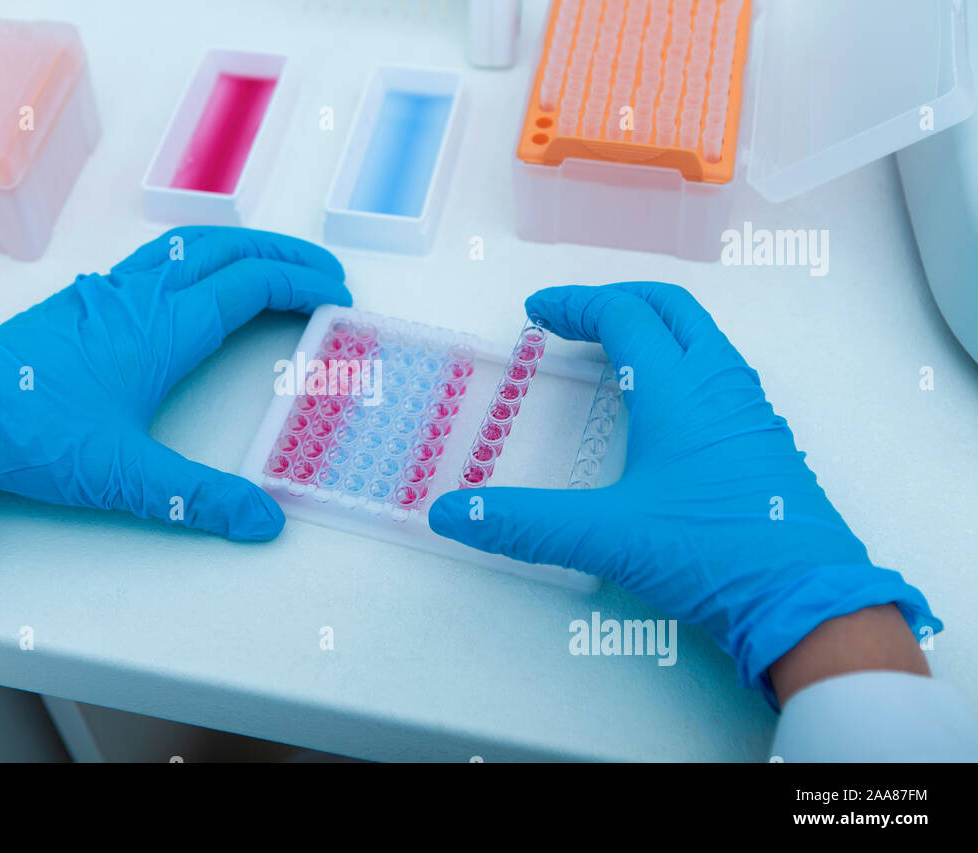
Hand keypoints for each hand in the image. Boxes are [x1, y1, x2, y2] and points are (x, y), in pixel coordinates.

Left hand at [0, 226, 350, 540]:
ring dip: (243, 246)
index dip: (303, 282)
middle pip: (231, 249)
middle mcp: (142, 295)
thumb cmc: (31, 435)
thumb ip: (198, 499)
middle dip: (286, 254)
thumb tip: (263, 520)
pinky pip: (157, 256)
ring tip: (274, 263)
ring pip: (191, 244)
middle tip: (326, 271)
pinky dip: (198, 254)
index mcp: (164, 328)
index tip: (338, 296)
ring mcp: (110, 290)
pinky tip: (193, 279)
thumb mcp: (125, 477)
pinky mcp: (85, 299)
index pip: (253, 283)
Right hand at [429, 282, 938, 700]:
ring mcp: (750, 413)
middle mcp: (719, 386)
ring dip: (655, 328)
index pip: (623, 316)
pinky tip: (661, 410)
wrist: (805, 600)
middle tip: (574, 317)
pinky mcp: (765, 444)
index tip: (537, 312)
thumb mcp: (606, 537)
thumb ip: (524, 524)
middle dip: (618, 299)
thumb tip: (450, 514)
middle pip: (672, 308)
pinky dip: (681, 363)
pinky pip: (720, 375)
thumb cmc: (711, 553)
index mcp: (678, 389)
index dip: (575, 304)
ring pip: (703, 339)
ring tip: (613, 354)